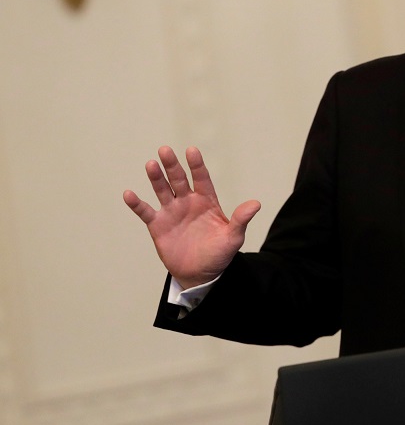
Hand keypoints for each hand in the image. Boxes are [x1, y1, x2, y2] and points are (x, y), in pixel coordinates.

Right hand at [123, 146, 260, 288]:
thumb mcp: (233, 238)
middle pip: (178, 179)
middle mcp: (188, 202)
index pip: (201, 178)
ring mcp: (172, 212)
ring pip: (162, 190)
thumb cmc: (219, 254)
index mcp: (207, 201)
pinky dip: (137, 203)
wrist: (201, 274)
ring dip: (156, 178)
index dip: (196, 165)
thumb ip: (241, 220)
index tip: (191, 150)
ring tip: (151, 165)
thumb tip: (256, 204)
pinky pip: (145, 211)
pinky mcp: (158, 225)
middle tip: (165, 150)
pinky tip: (129, 194)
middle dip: (172, 165)